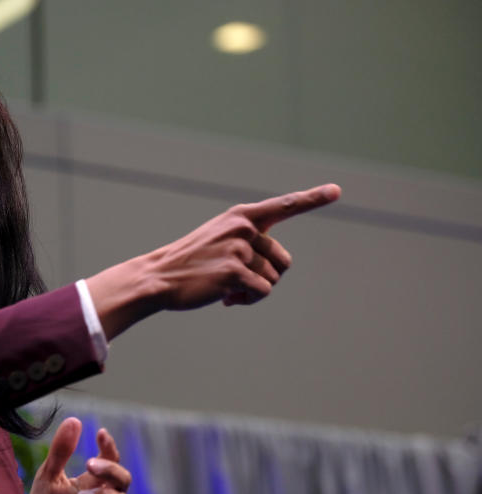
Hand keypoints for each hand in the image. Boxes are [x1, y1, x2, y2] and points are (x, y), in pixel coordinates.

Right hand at [86, 183, 340, 338]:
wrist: (159, 277)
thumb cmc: (190, 262)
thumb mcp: (219, 240)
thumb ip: (249, 243)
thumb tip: (276, 271)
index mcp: (241, 217)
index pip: (284, 205)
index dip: (313, 198)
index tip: (337, 190)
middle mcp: (243, 228)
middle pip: (282, 260)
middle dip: (267, 276)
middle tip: (238, 281)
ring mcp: (239, 249)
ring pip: (272, 280)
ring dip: (253, 291)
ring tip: (227, 290)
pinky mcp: (234, 271)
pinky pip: (261, 292)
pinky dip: (247, 300)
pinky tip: (226, 299)